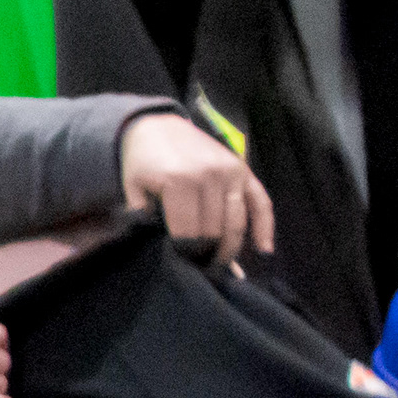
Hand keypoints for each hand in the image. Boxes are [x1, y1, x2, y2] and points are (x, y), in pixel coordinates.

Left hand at [118, 109, 274, 263]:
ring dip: (230, 248)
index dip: (185, 256)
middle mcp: (210, 176)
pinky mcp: (244, 170)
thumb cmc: (143, 163)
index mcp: (179, 181)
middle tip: (199, 271)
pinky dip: (265, 227)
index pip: (188, 233)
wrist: (159, 126)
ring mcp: (231, 172)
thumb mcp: (133, 190)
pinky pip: (261, 202)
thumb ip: (143, 219)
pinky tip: (264, 251)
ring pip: (236, 222)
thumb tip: (160, 250)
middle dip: (207, 255)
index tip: (182, 269)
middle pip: (214, 231)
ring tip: (220, 267)